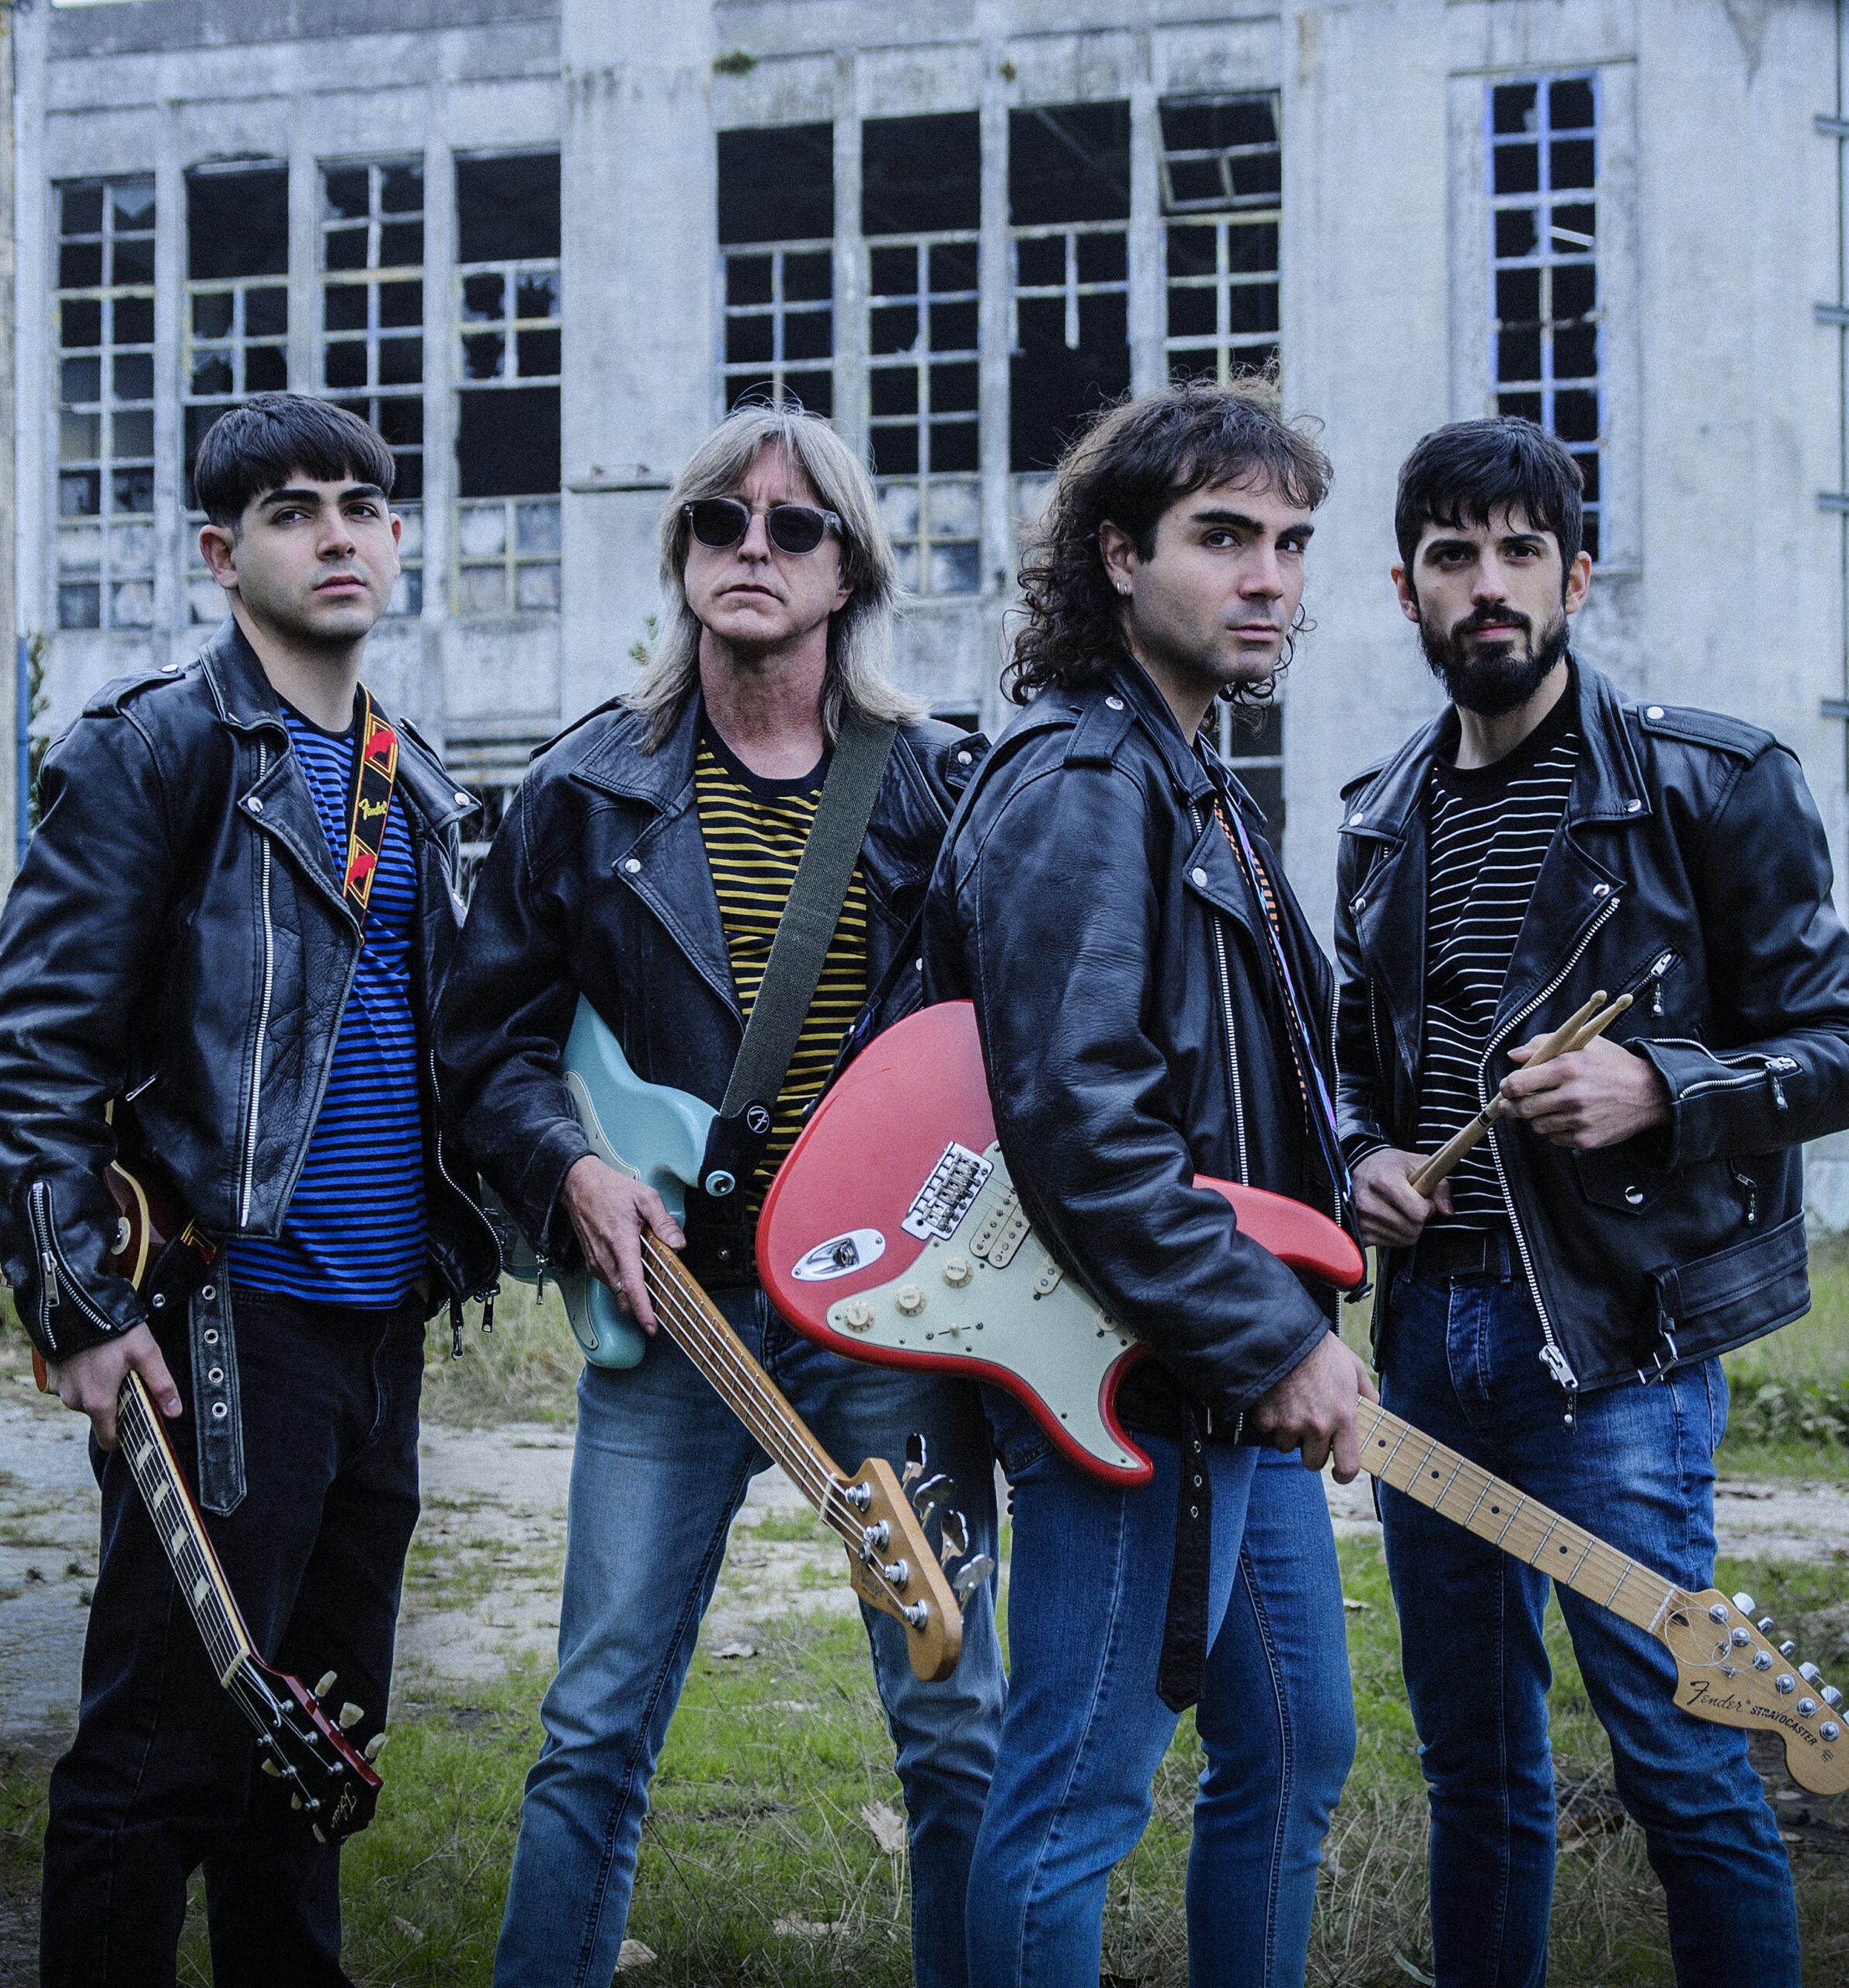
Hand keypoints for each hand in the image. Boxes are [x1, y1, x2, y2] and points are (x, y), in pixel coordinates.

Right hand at [46, 1322, 180, 1449]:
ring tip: (110, 1362)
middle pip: (100, 1414)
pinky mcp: (52, 1376)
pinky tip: (93, 1358)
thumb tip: (174, 1412)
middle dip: (115, 1401)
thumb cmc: (111, 1329)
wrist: (72, 1305)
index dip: (124, 1436)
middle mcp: (75, 1401)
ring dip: (98, 1387)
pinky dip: (83, 1376)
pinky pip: (72, 1385)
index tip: (135, 1424)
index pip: (108, 1439)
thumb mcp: (146, 1353)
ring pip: (85, 1398)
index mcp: (98, 1402)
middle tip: (127, 1376)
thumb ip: (161, 1385)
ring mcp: (60, 1389)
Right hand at [559, 1154, 685, 1333]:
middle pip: (624, 1297)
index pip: (633, 1286)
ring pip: (617, 1291)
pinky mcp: (592, 1263)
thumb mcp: (645, 1198)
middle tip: (661, 1308)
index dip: (643, 1310)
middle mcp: (605, 1258)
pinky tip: (635, 1270)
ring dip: (633, 1294)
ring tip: (651, 1283)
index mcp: (621, 1243)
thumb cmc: (610, 1190)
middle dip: (641, 1308)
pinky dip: (624, 1283)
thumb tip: (678, 1243)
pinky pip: (611, 1282)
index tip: (652, 1326)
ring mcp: (596, 1262)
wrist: (579, 1185)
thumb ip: (664, 1222)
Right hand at [1247, 1330, 1377, 1481]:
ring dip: (1289, 1434)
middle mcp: (1317, 1425)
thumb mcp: (1354, 1368)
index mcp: (1343, 1417)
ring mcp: (1289, 1423)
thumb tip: (1374, 1410)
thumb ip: (1367, 1393)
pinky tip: (1275, 1400)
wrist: (1284, 1335)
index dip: (1344, 1474)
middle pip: (1313, 1463)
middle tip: (1311, 1433)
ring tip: (1292, 1409)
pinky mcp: (1266, 1417)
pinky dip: (1269, 1419)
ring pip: (1287, 1447)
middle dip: (1312, 1451)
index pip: (1347, 1466)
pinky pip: (1267, 1430)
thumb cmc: (1322, 1351)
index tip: (1340, 1472)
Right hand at [1351, 1147, 1451, 1247]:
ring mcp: (1361, 1219)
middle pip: (1412, 1229)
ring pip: (1404, 1239)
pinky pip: (1390, 1244)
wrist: (1360, 1167)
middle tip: (1413, 1205)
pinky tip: (1391, 1220)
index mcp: (1384, 1181)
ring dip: (1409, 1228)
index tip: (1423, 1197)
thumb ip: (1439, 1186)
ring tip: (1400, 1210)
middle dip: (1420, 1219)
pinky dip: (1396, 1235)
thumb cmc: (1391, 1165)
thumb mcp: (1419, 1164)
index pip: (1418, 1212)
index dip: (1428, 1207)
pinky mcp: (1359, 1231)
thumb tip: (1447, 1212)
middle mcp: (1368, 1201)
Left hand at [1498, 1034, 1669, 1149]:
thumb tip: (1513, 1056)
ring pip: (1536, 1125)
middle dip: (1510, 1107)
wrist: (1650, 1092)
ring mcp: (1579, 1120)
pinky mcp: (1586, 1138)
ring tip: (1547, 1107)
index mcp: (1567, 1068)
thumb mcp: (1582, 1044)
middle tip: (1510, 1104)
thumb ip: (1543, 1045)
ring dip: (1536, 1117)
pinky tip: (1567, 1118)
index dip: (1507, 1087)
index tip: (1507, 1087)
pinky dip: (1555, 1130)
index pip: (1518, 1084)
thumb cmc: (1612, 1064)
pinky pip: (1554, 1138)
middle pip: (1522, 1109)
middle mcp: (1572, 1095)